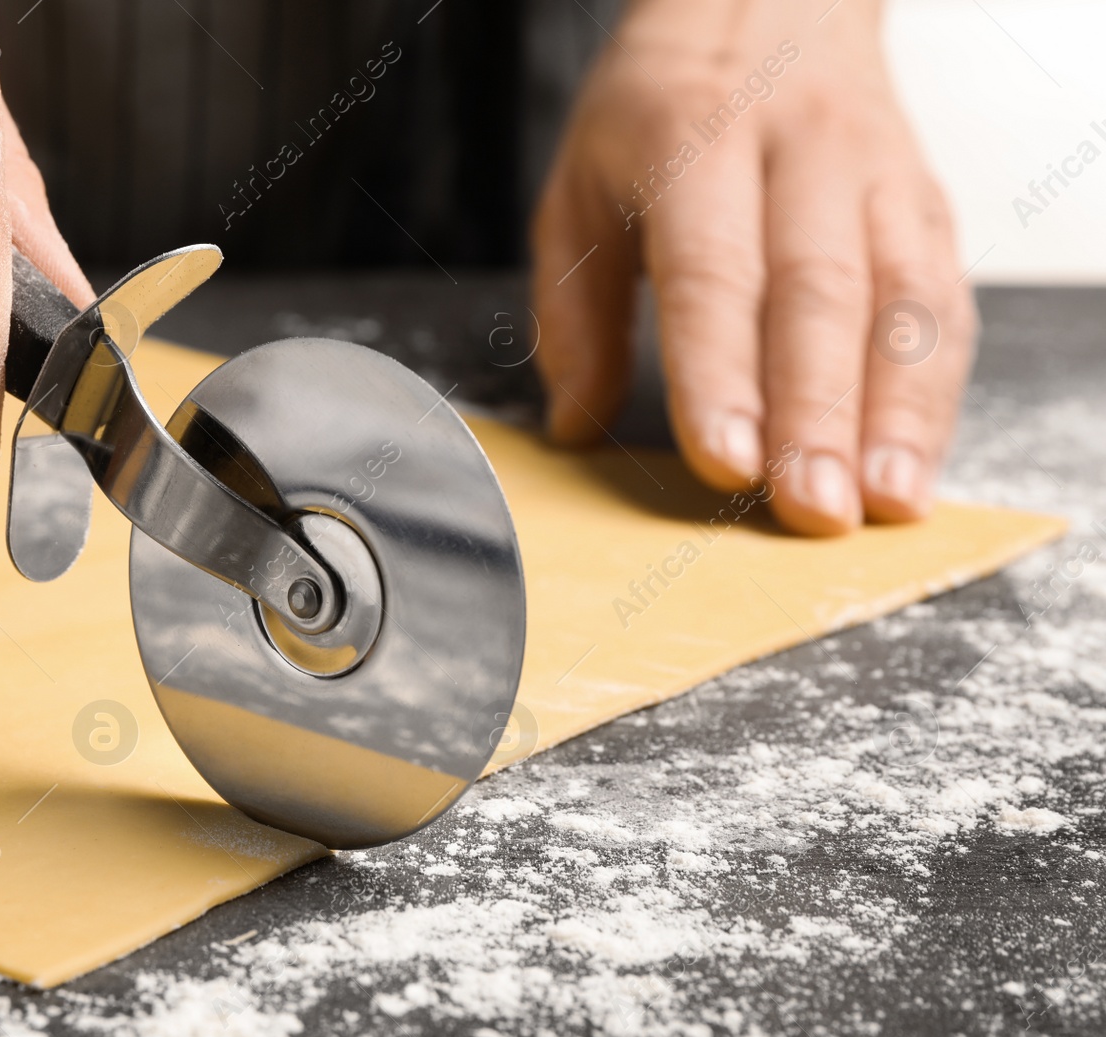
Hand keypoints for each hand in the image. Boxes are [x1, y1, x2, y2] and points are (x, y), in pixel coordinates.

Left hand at [531, 0, 973, 534]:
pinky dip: (934, 392)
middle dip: (816, 413)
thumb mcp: (581, 186)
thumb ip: (572, 308)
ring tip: (881, 504)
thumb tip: (572, 424)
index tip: (723, 460)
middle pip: (818, 295)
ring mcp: (876, 178)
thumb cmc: (663, 108)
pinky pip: (942, 305)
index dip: (719, 373)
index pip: (713, 271)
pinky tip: (916, 464)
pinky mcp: (926, 206)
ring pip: (901, 302)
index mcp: (695, 145)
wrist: (768, 0)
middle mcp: (799, 155)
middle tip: (809, 508)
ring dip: (896, 414)